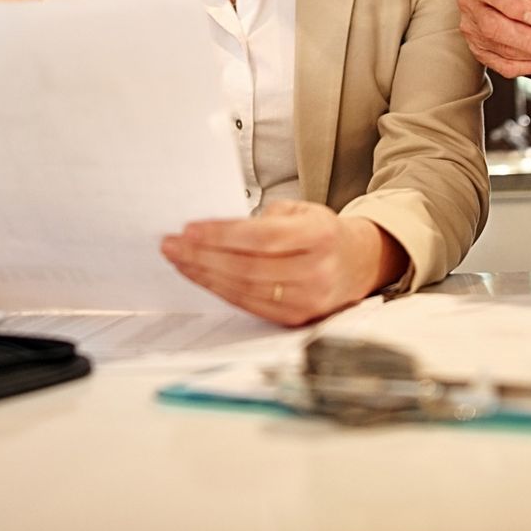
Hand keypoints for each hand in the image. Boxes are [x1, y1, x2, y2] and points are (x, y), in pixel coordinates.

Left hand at [160, 200, 406, 327]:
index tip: (189, 229)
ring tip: (179, 260)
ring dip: (205, 275)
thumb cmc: (322, 233)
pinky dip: (220, 290)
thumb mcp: (301, 211)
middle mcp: (316, 271)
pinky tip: (202, 277)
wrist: (358, 263)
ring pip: (244, 289)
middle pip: (247, 267)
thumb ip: (263, 219)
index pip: (261, 238)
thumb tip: (213, 230)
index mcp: (319, 236)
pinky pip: (249, 305)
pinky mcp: (295, 318)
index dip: (221, 235)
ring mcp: (307, 300)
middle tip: (172, 245)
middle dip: (203, 256)